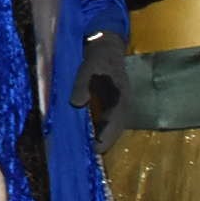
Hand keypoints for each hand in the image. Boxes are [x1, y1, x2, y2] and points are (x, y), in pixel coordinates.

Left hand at [71, 30, 129, 151]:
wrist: (106, 47)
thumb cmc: (98, 59)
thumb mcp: (88, 70)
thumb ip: (82, 86)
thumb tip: (77, 104)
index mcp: (120, 102)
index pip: (114, 129)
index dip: (102, 142)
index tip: (90, 151)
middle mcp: (122, 108)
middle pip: (113, 133)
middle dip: (101, 143)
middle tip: (84, 153)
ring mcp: (118, 106)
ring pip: (111, 128)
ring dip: (99, 137)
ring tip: (84, 147)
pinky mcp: (112, 104)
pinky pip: (106, 121)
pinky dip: (98, 128)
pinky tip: (86, 132)